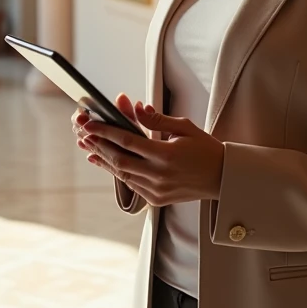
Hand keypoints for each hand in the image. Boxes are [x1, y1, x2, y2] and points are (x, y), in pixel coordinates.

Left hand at [76, 94, 224, 206]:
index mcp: (166, 156)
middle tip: (82, 132)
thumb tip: (135, 108)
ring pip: (121, 173)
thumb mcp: (184, 128)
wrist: (223, 179)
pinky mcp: (156, 199)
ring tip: (87, 144)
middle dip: (98, 144)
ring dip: (102, 158)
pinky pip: (130, 184)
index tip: (89, 124)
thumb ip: (156, 120)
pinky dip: (115, 171)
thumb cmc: (206, 150)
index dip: (105, 132)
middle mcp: (159, 176)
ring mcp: (156, 190)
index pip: (127, 142)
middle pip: (118, 159)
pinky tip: (103, 161)